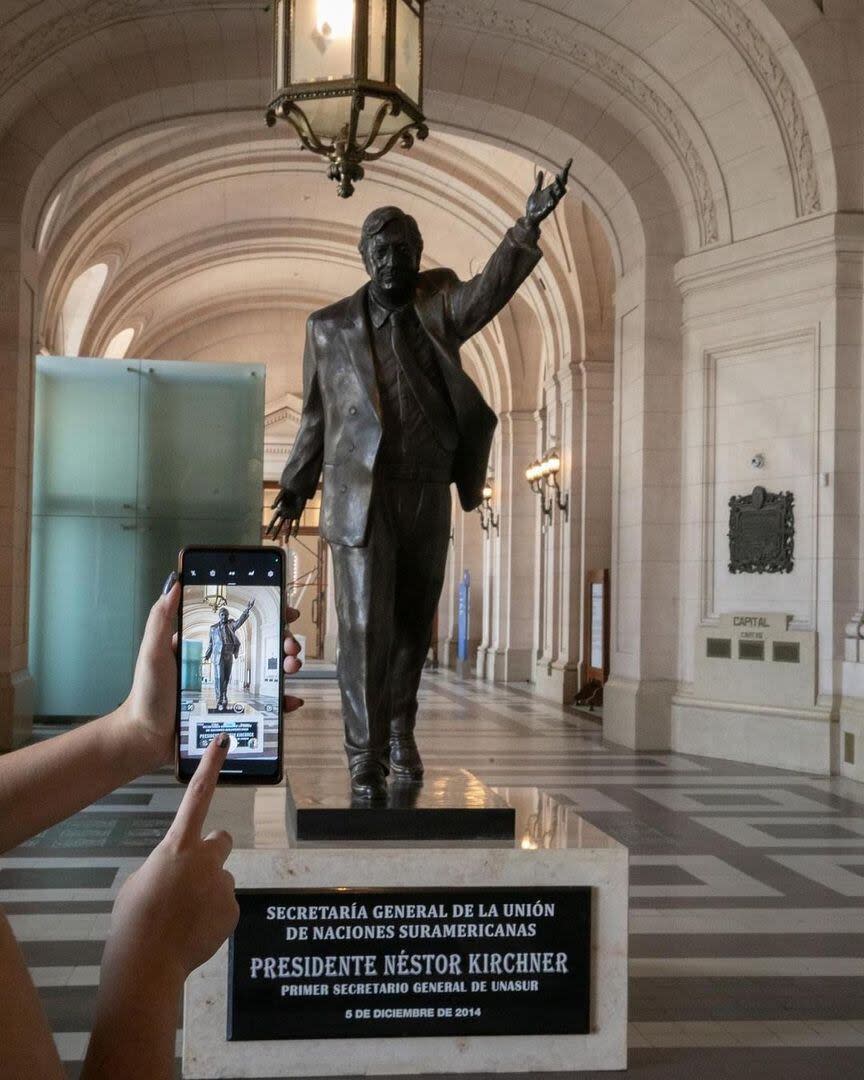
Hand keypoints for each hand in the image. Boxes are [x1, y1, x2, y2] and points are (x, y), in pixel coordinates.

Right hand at [100, 736, 238, 989]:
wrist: (146, 964)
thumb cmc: (133, 920)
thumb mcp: (141, 882)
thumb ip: (167, 867)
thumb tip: (180, 873)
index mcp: (177, 846)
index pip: (197, 795)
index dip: (210, 766)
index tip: (223, 740)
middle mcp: (206, 859)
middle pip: (222, 840)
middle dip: (213, 852)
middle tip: (194, 875)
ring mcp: (223, 884)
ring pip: (219, 880)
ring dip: (207, 892)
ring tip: (182, 919)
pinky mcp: (233, 910)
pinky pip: (224, 907)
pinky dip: (212, 917)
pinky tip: (192, 934)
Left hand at [123, 579, 304, 768]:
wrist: (147, 738)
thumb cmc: (148, 694)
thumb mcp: (153, 652)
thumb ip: (161, 618)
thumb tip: (174, 582)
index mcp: (205, 645)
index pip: (242, 624)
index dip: (267, 616)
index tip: (286, 611)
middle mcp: (221, 664)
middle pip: (262, 647)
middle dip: (283, 642)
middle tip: (290, 647)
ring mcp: (230, 688)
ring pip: (267, 672)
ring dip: (286, 666)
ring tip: (292, 666)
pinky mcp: (234, 711)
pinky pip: (263, 705)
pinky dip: (282, 701)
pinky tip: (291, 700)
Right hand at [266, 489, 302, 539]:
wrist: (299, 489)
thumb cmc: (289, 491)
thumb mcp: (281, 494)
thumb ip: (277, 501)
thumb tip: (272, 508)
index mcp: (279, 510)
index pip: (273, 521)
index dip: (270, 527)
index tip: (266, 533)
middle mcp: (284, 514)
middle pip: (279, 526)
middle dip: (276, 533)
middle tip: (273, 540)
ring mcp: (291, 516)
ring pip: (288, 527)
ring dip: (287, 534)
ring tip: (286, 542)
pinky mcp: (298, 515)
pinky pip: (296, 524)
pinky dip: (296, 529)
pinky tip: (294, 535)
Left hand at [524, 158, 570, 225]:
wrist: (529, 217)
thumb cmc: (534, 206)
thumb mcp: (535, 192)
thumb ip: (539, 183)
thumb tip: (540, 172)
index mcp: (552, 190)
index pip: (561, 178)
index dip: (566, 169)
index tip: (570, 160)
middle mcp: (554, 195)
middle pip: (563, 184)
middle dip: (564, 176)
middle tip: (564, 169)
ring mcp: (552, 202)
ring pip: (560, 193)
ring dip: (559, 185)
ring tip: (558, 176)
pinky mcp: (548, 209)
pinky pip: (552, 203)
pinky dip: (552, 197)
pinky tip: (550, 191)